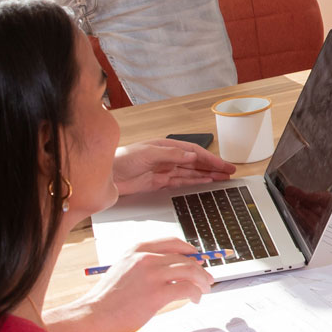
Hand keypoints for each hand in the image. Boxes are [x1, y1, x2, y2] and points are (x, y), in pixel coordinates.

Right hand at [50, 241, 211, 331]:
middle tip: (207, 278)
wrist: (92, 316)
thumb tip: (170, 272)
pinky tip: (195, 299)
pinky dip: (196, 293)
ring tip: (204, 289)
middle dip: (200, 268)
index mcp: (137, 250)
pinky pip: (187, 288)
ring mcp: (152, 274)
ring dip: (202, 280)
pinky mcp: (156, 293)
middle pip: (185, 257)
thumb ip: (144, 266)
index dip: (189, 250)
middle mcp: (146, 257)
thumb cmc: (106, 300)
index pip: (172, 242)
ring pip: (190, 270)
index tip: (198, 258)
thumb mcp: (123, 270)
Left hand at [112, 139, 236, 196]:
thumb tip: (191, 156)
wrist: (102, 175)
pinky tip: (203, 183)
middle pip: (195, 163)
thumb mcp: (147, 153)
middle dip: (213, 167)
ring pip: (190, 173)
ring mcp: (162, 171)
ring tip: (221, 179)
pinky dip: (193, 183)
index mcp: (165, 147)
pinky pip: (180, 182)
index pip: (194, 153)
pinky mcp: (157, 184)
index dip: (211, 159)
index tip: (225, 165)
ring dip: (206, 175)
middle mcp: (166, 158)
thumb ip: (171, 155)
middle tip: (230, 173)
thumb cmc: (119, 160)